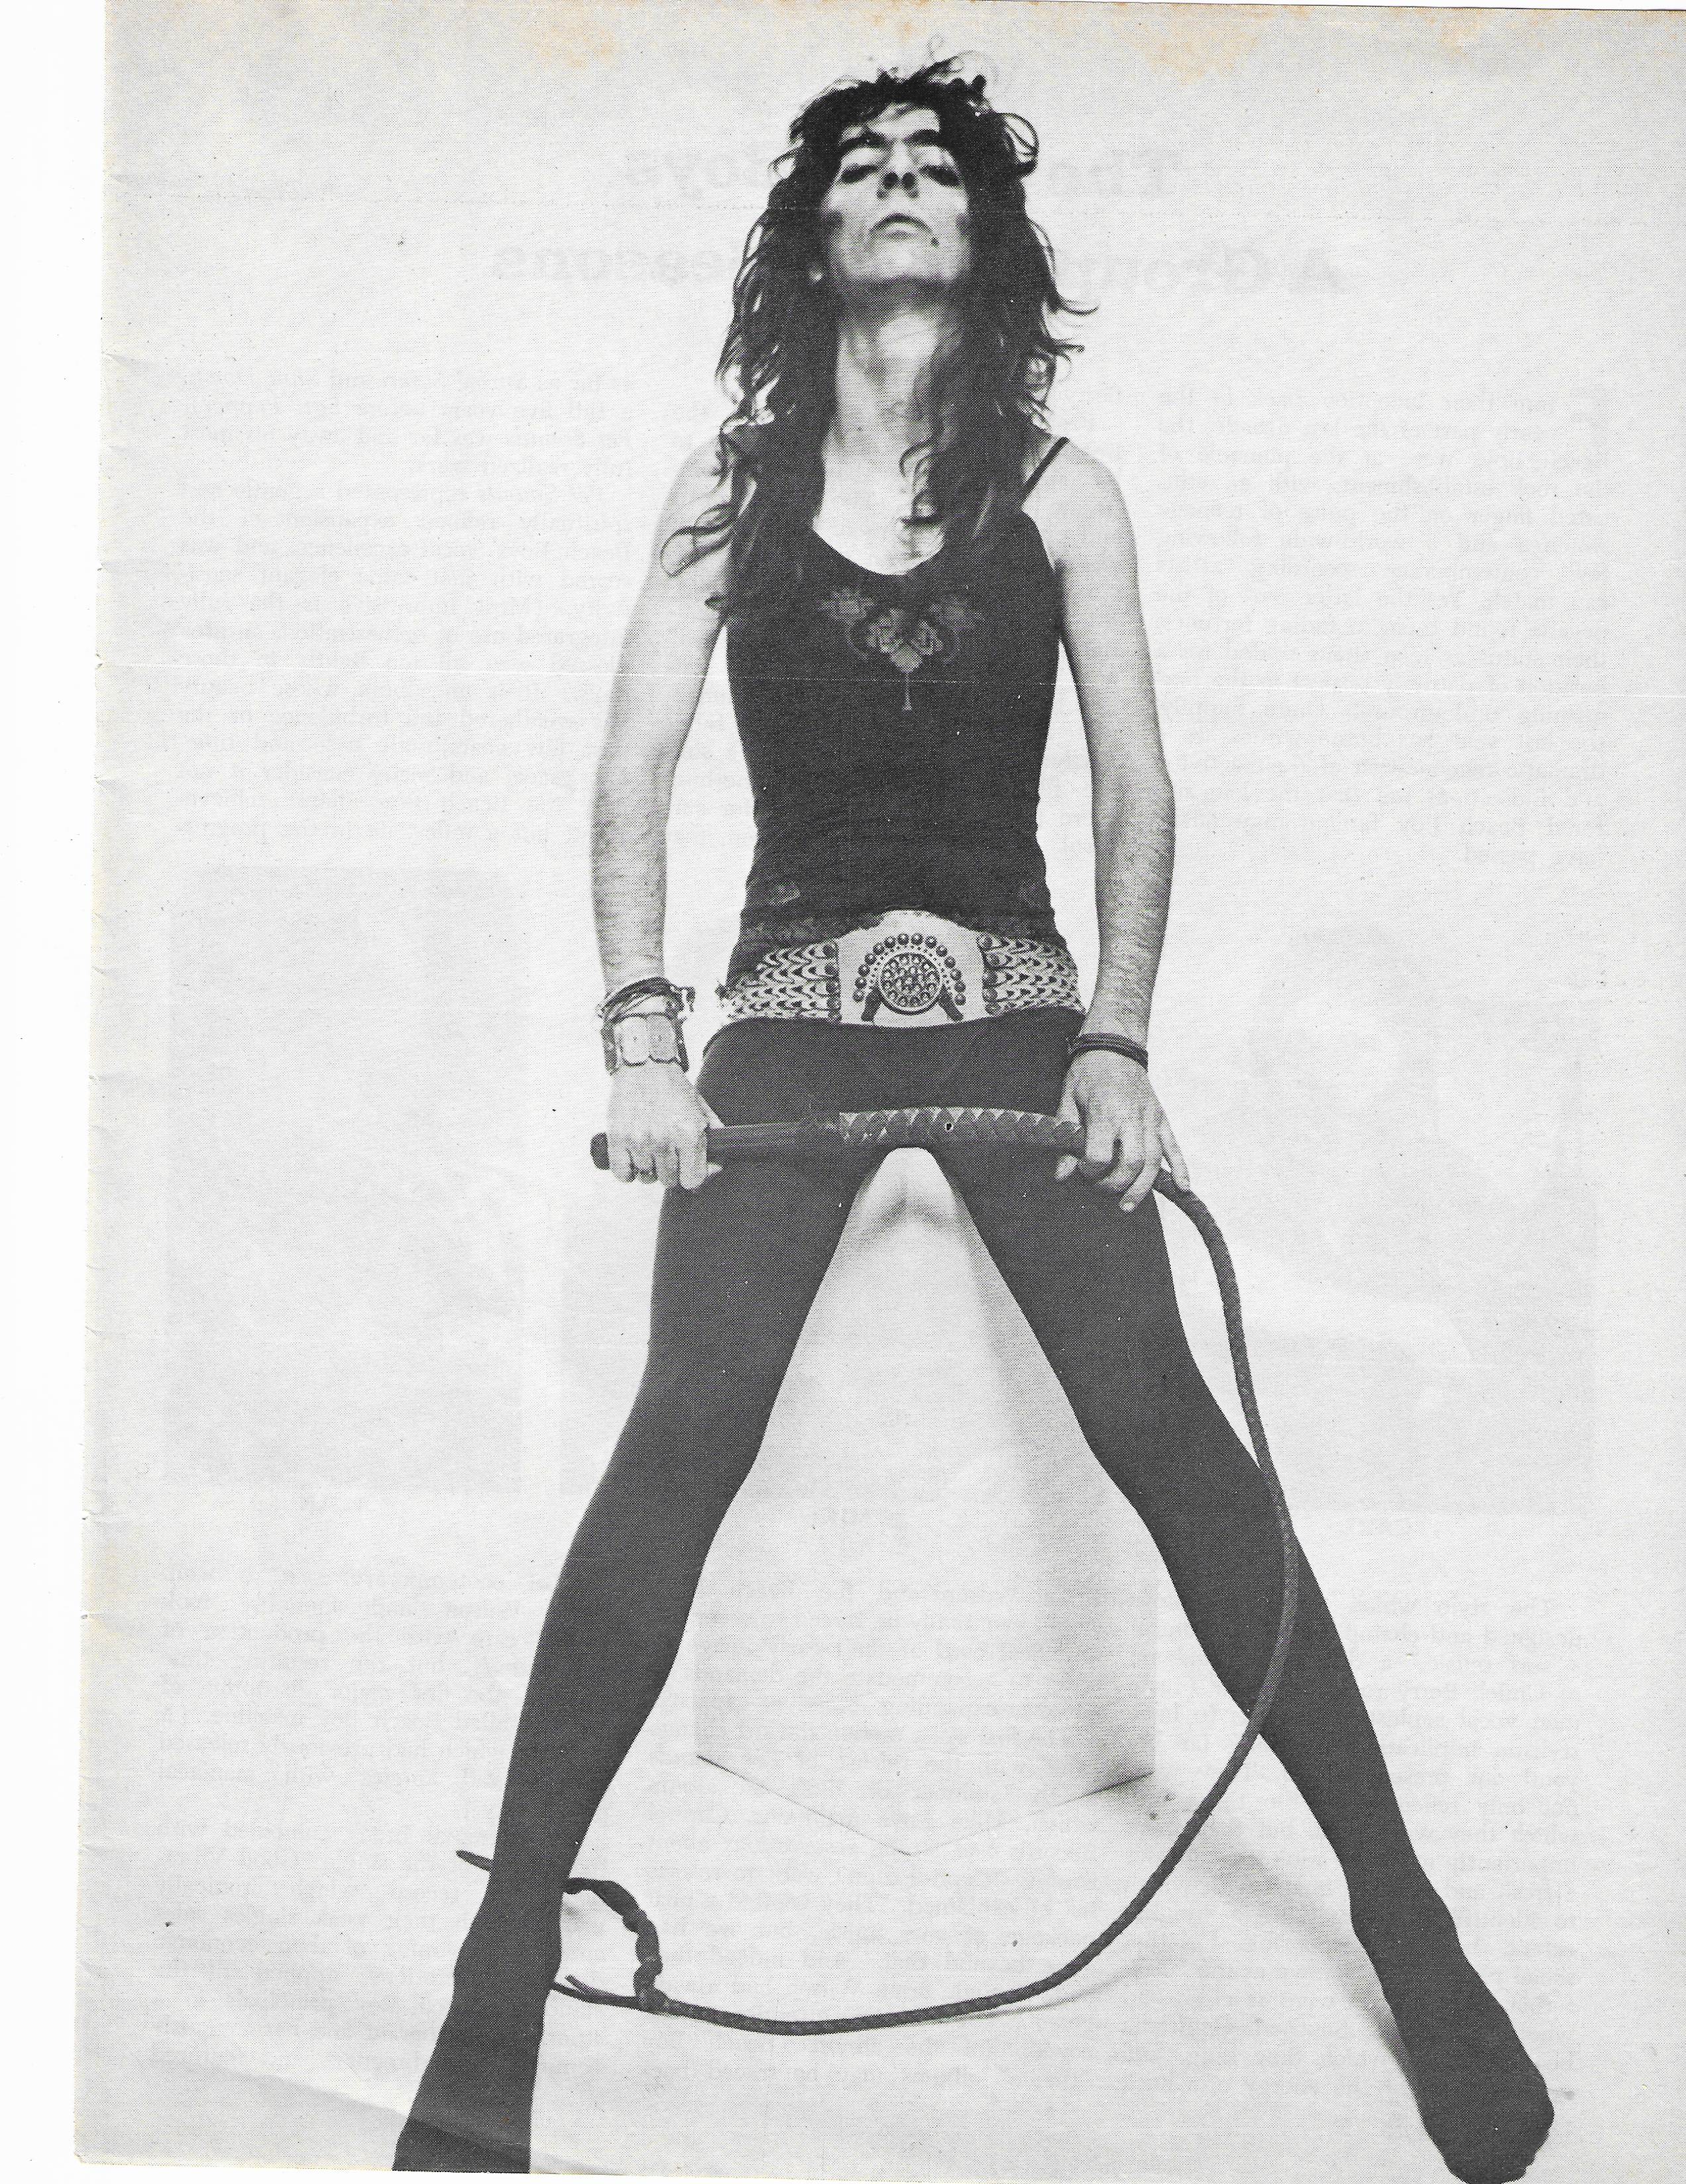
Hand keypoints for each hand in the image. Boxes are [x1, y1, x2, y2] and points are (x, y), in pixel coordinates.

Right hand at [605, 1063, 721, 1189]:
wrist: (644, 1064)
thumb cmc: (672, 1087)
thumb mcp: (701, 1110)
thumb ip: (713, 1140)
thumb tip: (715, 1168)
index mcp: (689, 1133)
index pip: (693, 1180)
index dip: (692, 1177)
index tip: (688, 1170)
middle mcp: (665, 1139)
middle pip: (669, 1181)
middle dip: (670, 1170)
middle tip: (667, 1151)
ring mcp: (639, 1140)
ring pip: (646, 1177)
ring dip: (649, 1168)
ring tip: (650, 1149)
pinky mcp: (617, 1138)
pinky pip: (623, 1174)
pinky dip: (628, 1170)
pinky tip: (634, 1157)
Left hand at [1054, 1050, 1189, 1209]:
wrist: (1114, 1045)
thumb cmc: (1086, 1073)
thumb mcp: (1066, 1102)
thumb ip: (1066, 1140)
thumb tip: (1061, 1177)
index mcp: (1105, 1113)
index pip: (1101, 1156)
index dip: (1089, 1171)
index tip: (1081, 1170)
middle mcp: (1132, 1117)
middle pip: (1132, 1164)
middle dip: (1116, 1185)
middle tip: (1102, 1188)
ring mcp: (1151, 1119)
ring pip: (1154, 1161)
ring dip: (1142, 1188)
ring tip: (1128, 1205)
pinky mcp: (1161, 1118)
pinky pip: (1174, 1147)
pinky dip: (1181, 1169)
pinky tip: (1182, 1189)